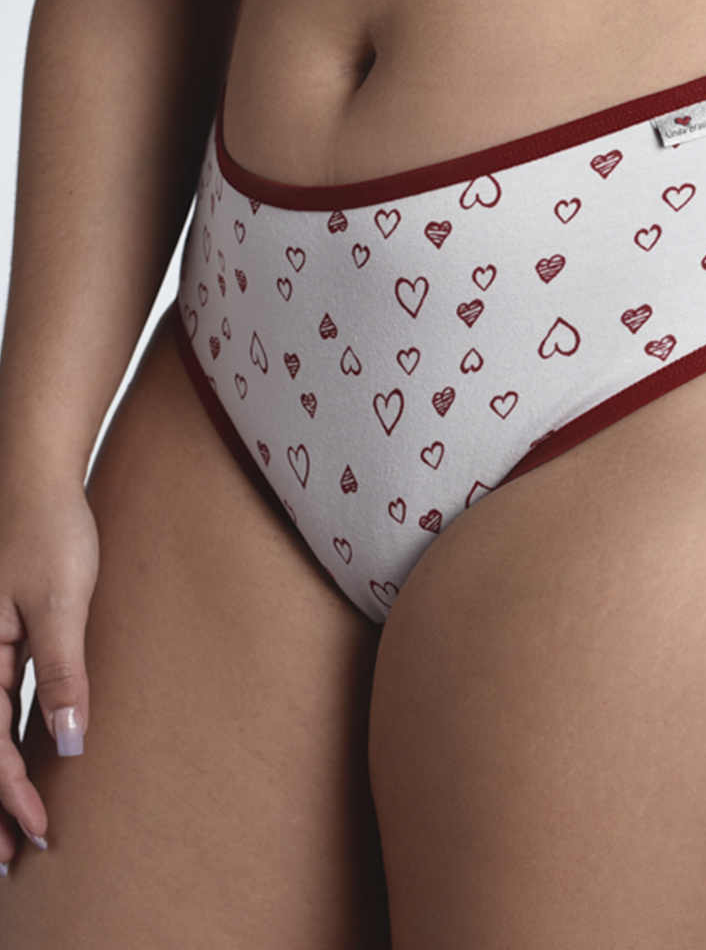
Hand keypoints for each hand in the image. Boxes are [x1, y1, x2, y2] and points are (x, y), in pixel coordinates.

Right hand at [0, 475, 98, 869]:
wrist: (37, 478)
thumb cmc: (50, 533)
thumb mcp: (61, 603)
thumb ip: (63, 670)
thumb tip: (69, 740)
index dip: (6, 794)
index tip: (34, 833)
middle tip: (7, 858)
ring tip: (9, 822)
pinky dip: (3, 734)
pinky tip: (22, 753)